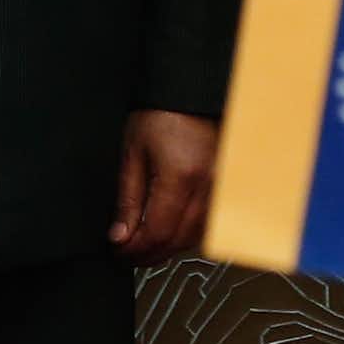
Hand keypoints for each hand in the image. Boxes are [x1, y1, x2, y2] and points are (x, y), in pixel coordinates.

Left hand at [111, 109, 216, 265]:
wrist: (190, 90)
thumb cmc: (162, 112)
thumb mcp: (133, 153)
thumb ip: (127, 200)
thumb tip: (120, 237)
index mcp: (182, 176)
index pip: (158, 233)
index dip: (134, 249)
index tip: (118, 251)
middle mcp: (207, 184)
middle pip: (178, 241)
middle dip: (149, 254)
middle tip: (127, 253)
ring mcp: (221, 186)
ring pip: (196, 237)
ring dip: (170, 247)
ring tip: (146, 243)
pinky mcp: (226, 184)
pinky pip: (208, 223)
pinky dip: (188, 234)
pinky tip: (172, 230)